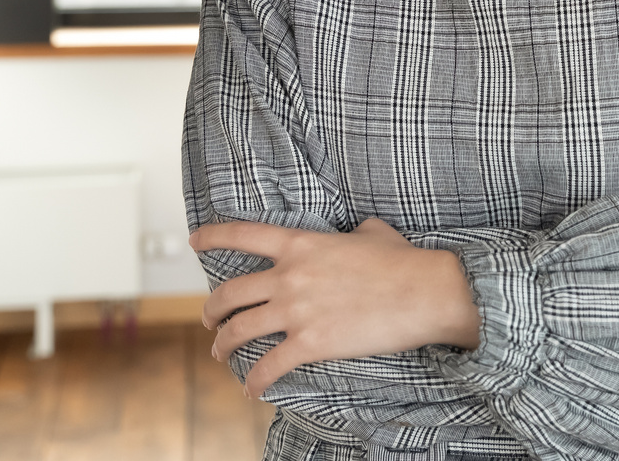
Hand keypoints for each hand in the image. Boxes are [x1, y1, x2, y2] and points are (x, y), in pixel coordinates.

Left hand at [193, 218, 480, 397]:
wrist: (424, 292)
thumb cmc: (404, 262)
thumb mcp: (372, 231)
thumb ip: (351, 231)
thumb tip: (355, 231)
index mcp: (301, 244)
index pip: (242, 235)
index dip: (212, 237)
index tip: (194, 241)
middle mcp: (289, 276)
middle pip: (230, 293)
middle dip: (212, 309)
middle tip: (209, 319)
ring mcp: (297, 310)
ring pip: (239, 330)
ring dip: (223, 344)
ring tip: (220, 352)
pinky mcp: (310, 343)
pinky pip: (269, 366)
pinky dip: (254, 381)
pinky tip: (251, 389)